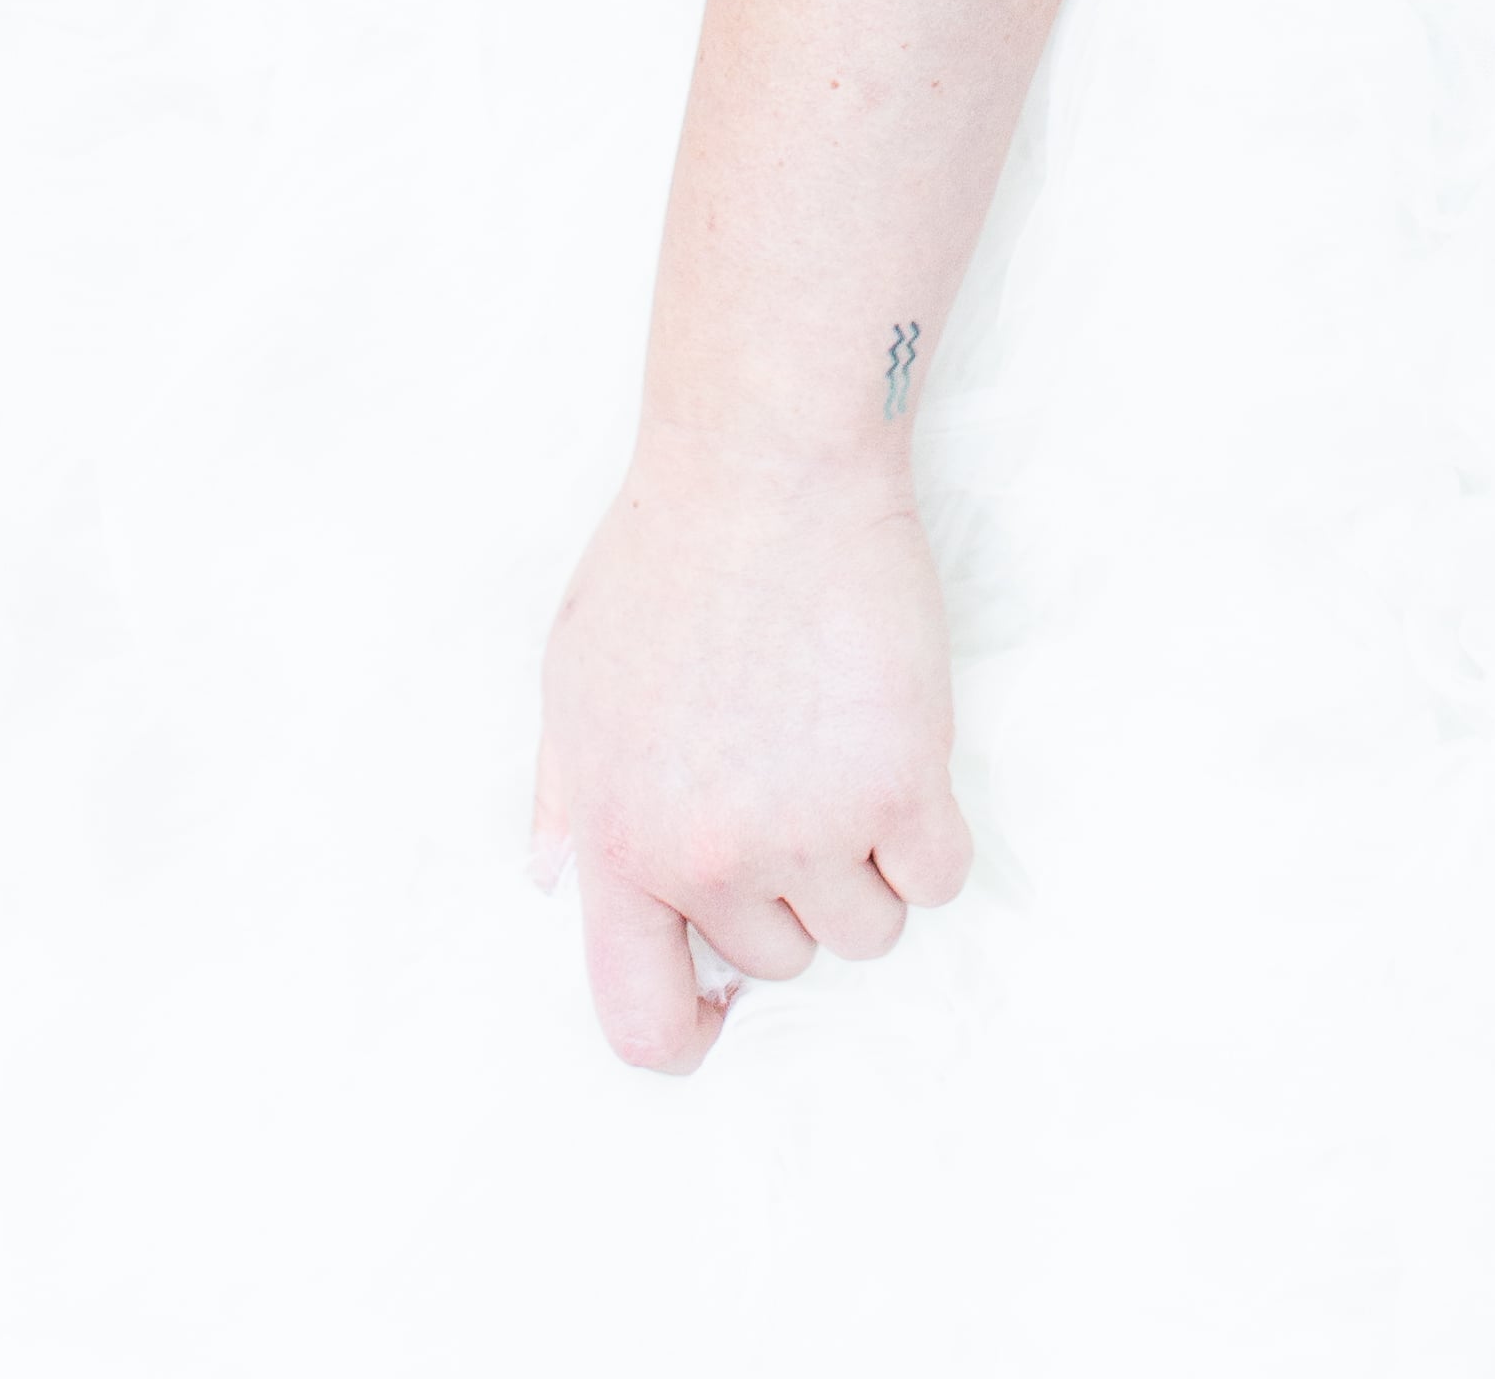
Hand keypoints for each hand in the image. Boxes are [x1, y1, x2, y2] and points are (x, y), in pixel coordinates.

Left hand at [533, 435, 974, 1073]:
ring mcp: (808, 829)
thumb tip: (556, 880)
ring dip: (867, 863)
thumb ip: (568, 793)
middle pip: (778, 961)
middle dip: (789, 888)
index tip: (721, 999)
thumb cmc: (667, 554)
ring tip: (842, 747)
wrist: (765, 465)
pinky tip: (901, 749)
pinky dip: (931, 836)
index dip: (689, 1029)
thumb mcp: (573, 676)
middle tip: (788, 770)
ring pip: (867, 929)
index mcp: (617, 842)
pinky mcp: (900, 785)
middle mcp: (708, 858)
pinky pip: (938, 880)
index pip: (639, 1022)